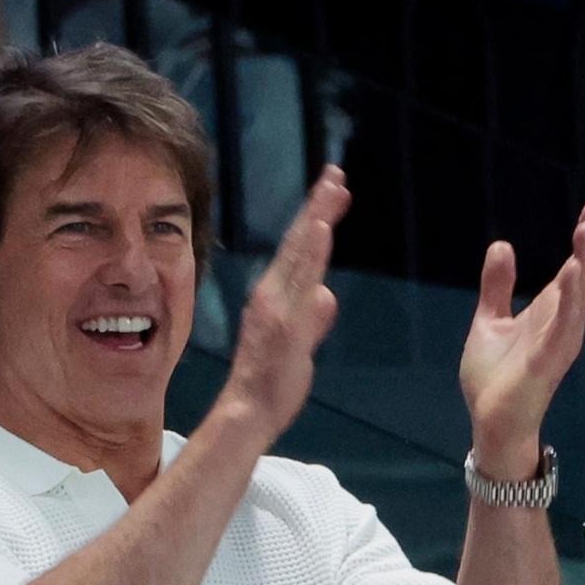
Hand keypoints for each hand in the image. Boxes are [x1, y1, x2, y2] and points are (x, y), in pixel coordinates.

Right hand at [218, 166, 351, 445]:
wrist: (248, 412)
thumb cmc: (271, 382)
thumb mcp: (300, 344)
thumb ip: (314, 319)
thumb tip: (326, 296)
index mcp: (276, 296)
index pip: (300, 250)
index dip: (316, 217)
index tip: (333, 189)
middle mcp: (273, 294)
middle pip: (300, 241)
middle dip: (318, 205)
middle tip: (336, 172)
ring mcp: (278, 306)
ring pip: (300, 255)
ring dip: (316, 219)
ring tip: (331, 189)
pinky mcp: (285, 323)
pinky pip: (300, 282)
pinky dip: (311, 253)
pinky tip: (322, 230)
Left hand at [460, 201, 584, 477]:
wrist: (489, 421)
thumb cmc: (494, 377)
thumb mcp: (490, 321)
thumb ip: (497, 286)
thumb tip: (502, 245)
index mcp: (550, 313)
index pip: (575, 271)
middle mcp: (563, 324)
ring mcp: (559, 342)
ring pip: (582, 297)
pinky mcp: (548, 359)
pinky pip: (565, 325)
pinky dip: (572, 298)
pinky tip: (573, 272)